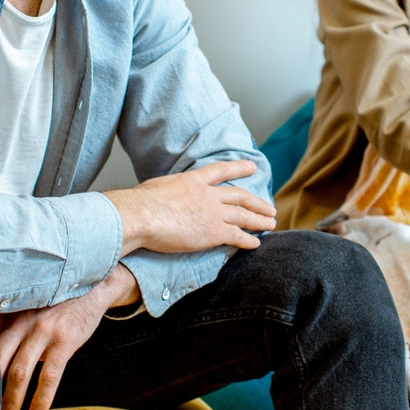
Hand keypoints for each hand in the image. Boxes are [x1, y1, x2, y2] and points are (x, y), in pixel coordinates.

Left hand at [0, 264, 139, 409]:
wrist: (93, 289)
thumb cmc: (57, 307)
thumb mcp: (31, 313)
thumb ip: (13, 332)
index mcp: (11, 318)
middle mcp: (22, 323)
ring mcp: (43, 330)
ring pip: (20, 372)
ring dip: (12, 402)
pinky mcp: (65, 340)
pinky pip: (49, 375)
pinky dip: (42, 398)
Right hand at [103, 159, 275, 254]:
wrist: (141, 215)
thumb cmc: (139, 204)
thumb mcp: (155, 188)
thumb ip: (166, 192)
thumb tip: (158, 197)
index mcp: (192, 181)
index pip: (220, 171)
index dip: (238, 168)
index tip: (252, 166)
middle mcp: (207, 195)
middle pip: (239, 196)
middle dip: (257, 202)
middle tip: (269, 207)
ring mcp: (212, 213)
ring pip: (243, 216)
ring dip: (259, 220)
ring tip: (271, 224)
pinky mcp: (213, 232)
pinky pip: (237, 236)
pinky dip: (248, 240)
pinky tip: (256, 243)